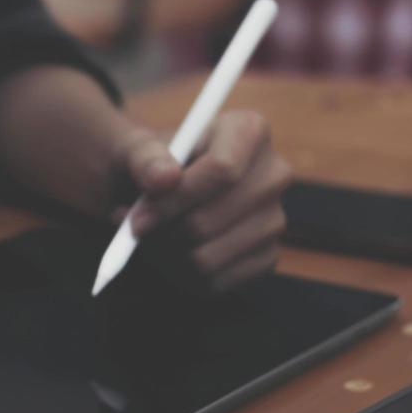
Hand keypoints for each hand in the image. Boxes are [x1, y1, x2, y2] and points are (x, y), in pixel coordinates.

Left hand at [113, 110, 291, 290]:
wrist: (160, 193)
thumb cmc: (153, 166)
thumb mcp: (137, 151)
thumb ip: (144, 158)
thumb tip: (164, 179)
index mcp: (249, 130)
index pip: (222, 170)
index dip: (175, 199)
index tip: (139, 216)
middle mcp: (273, 174)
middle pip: (210, 220)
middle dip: (163, 232)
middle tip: (136, 228)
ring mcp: (275, 219)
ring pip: (207, 257)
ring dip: (166, 255)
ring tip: (152, 236)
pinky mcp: (267, 257)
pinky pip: (215, 282)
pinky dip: (182, 275)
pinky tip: (172, 253)